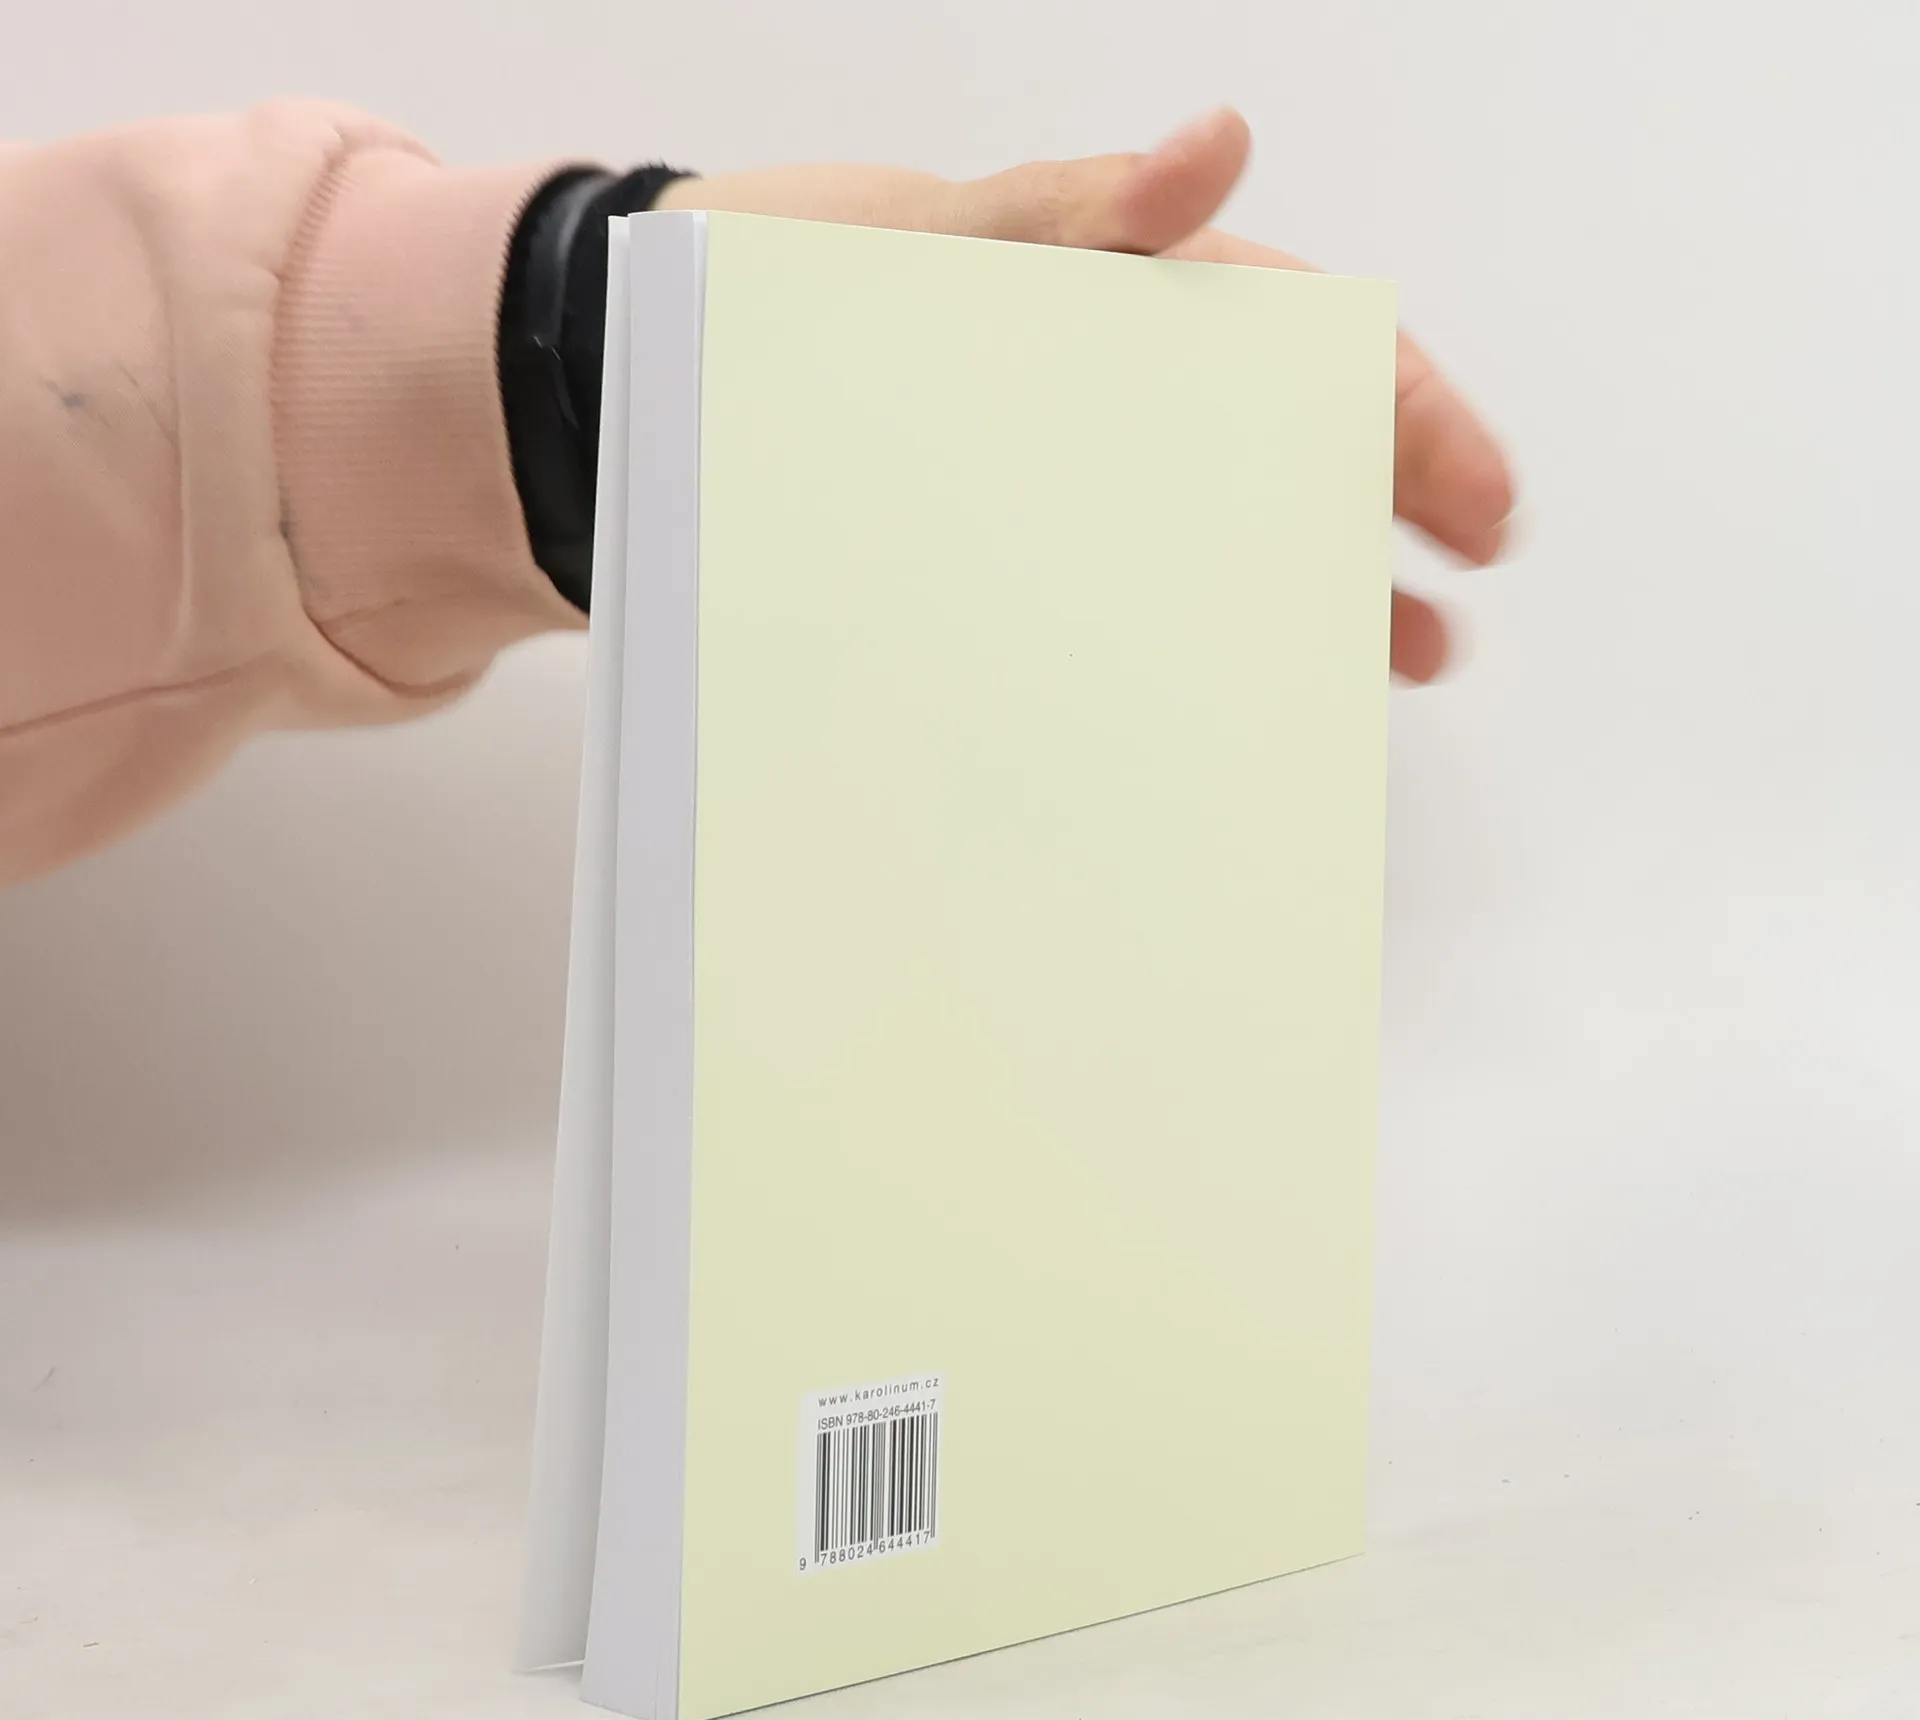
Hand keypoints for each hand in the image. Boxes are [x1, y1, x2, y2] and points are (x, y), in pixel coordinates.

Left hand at [657, 108, 1513, 683]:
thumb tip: (1210, 146)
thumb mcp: (929, 237)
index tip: (1480, 501)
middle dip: (1381, 518)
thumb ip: (1069, 210)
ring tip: (1388, 662)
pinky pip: (1112, 594)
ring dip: (1303, 588)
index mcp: (1115, 297)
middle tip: (1455, 611)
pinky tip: (1220, 690)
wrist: (633, 379)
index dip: (1408, 418)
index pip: (1303, 345)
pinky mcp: (994, 553)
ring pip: (1208, 528)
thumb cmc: (782, 280)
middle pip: (1277, 446)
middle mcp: (1098, 391)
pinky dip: (1177, 638)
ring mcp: (1051, 477)